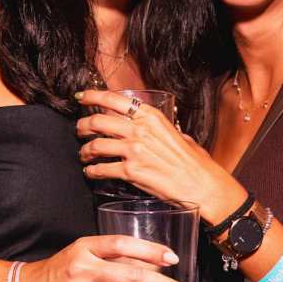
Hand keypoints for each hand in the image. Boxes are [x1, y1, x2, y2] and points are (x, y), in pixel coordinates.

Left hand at [75, 89, 243, 225]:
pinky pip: (101, 169)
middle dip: (83, 125)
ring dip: (85, 150)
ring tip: (84, 155)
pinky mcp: (131, 172)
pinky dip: (92, 171)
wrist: (202, 185)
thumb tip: (152, 128)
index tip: (81, 97)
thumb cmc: (195, 163)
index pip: (114, 99)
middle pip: (98, 120)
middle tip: (80, 131)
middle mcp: (140, 130)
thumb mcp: (178, 134)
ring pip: (95, 145)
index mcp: (151, 116)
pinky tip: (91, 172)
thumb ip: (161, 129)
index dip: (92, 95)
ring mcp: (134, 150)